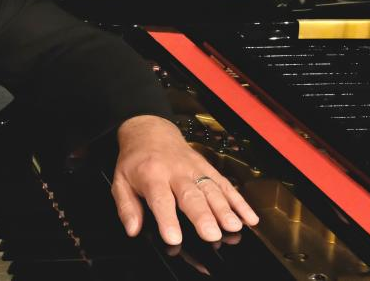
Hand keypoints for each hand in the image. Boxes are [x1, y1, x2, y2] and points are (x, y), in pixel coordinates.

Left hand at [111, 115, 258, 244]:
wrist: (150, 131)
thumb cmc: (136, 160)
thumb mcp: (120, 180)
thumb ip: (126, 206)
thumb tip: (132, 229)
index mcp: (151, 175)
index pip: (160, 199)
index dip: (167, 219)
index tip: (173, 237)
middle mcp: (175, 172)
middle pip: (190, 194)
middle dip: (202, 215)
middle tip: (211, 234)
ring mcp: (194, 169)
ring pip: (211, 189)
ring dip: (224, 208)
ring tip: (233, 226)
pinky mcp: (207, 168)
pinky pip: (225, 184)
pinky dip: (239, 201)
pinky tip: (248, 217)